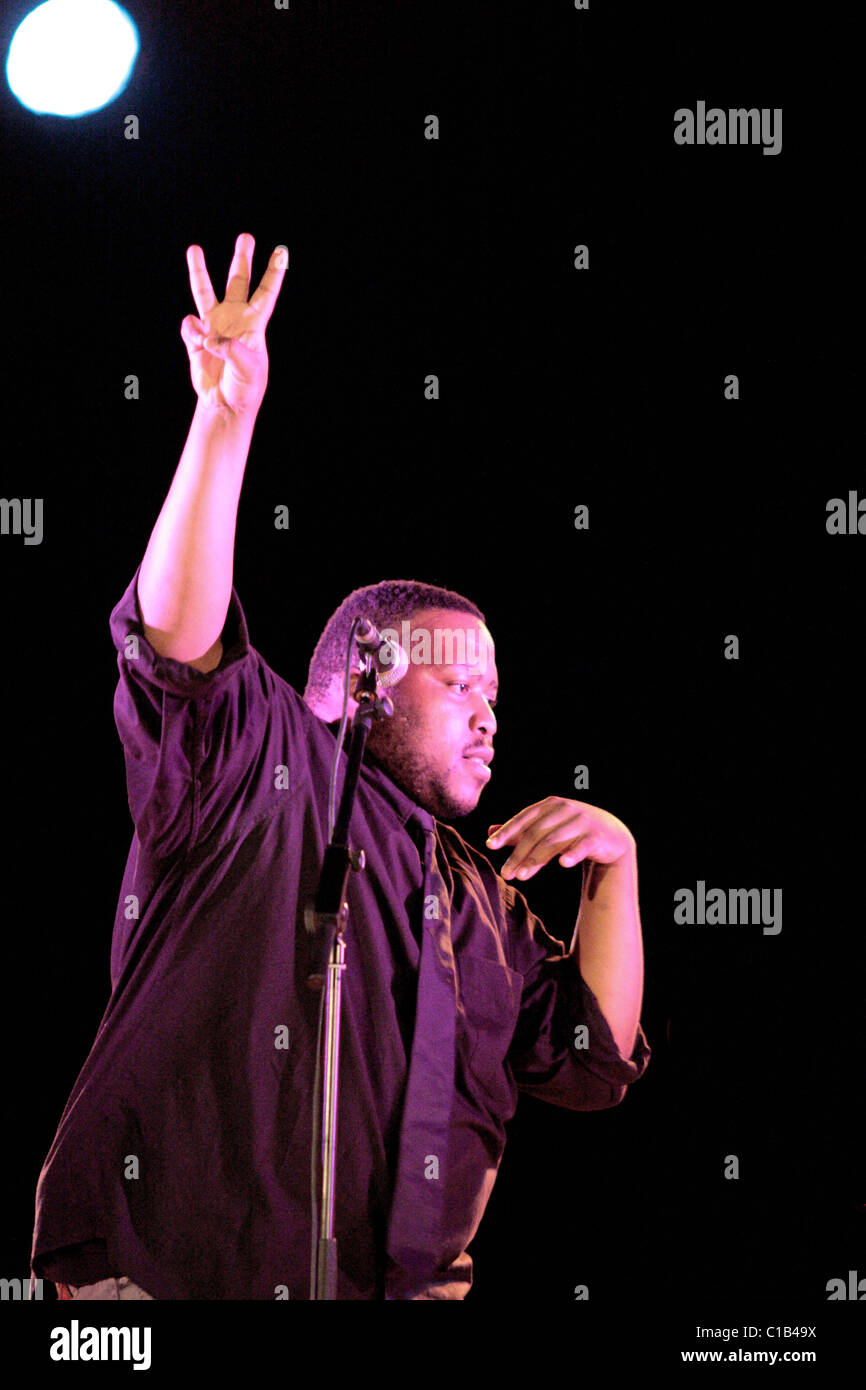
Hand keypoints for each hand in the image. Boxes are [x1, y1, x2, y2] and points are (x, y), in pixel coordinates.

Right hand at [180, 232, 287, 416]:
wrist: (225, 404)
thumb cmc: (245, 386)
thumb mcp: (248, 369)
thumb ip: (231, 349)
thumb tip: (208, 336)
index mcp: (254, 324)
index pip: (266, 293)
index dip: (274, 273)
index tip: (281, 252)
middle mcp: (234, 318)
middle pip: (237, 282)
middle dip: (242, 259)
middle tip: (246, 237)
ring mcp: (213, 326)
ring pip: (205, 291)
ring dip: (199, 270)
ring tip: (194, 248)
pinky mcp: (196, 339)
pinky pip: (190, 327)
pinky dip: (192, 332)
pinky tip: (199, 343)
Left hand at [486, 796, 634, 880]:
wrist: (611, 835)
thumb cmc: (571, 831)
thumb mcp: (546, 828)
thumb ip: (520, 830)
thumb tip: (489, 831)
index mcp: (550, 806)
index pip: (523, 819)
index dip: (507, 832)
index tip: (490, 846)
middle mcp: (565, 809)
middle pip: (536, 833)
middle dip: (519, 854)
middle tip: (505, 874)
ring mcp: (581, 821)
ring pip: (554, 842)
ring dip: (536, 860)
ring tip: (521, 877)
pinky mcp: (596, 836)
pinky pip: (582, 846)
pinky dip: (573, 853)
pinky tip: (563, 864)